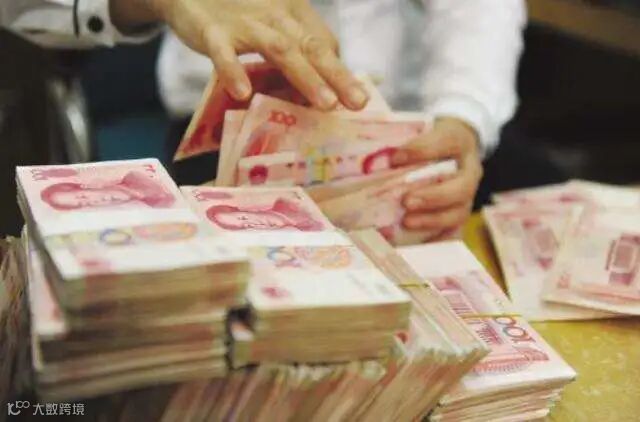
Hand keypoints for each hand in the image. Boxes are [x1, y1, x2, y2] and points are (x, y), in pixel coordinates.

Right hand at [111, 0, 367, 109]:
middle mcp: (275, 15)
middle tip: (358, 103)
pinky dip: (233, 71)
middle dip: (337, 75)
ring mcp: (245, 22)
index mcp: (292, 13)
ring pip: (280, 49)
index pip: (324, 42)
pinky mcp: (213, 31)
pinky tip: (243, 94)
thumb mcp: (270, 20)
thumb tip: (318, 85)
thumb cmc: (237, 11)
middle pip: (311, 46)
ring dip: (305, 77)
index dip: (340, 71)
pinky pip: (224, 53)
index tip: (357, 100)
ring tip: (325, 105)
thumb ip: (292, 46)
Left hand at [391, 117, 482, 235]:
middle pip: (463, 186)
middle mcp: (469, 170)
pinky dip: (435, 238)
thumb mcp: (420, 131)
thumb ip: (400, 141)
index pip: (446, 142)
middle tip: (407, 201)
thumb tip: (374, 160)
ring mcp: (468, 195)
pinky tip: (416, 240)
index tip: (395, 157)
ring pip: (460, 212)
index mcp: (459, 141)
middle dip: (434, 197)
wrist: (453, 150)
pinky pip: (454, 231)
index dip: (423, 150)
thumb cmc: (429, 140)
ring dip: (432, 219)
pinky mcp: (459, 213)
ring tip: (407, 221)